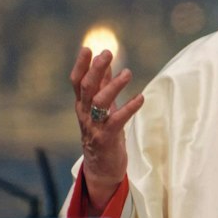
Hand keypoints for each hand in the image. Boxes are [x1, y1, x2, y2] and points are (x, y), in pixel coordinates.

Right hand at [70, 47, 145, 205]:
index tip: (88, 48)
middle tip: (108, 53)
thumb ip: (102, 85)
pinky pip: (117, 120)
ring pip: (99, 102)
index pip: (76, 82)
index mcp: (82, 105)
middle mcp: (84, 114)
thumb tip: (105, 62)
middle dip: (96, 69)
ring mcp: (94, 127)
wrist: (102, 168)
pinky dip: (129, 108)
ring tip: (128, 73)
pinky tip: (140, 98)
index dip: (81, 65)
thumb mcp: (101, 108)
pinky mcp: (106, 138)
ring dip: (113, 86)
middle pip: (86, 88)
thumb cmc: (103, 134)